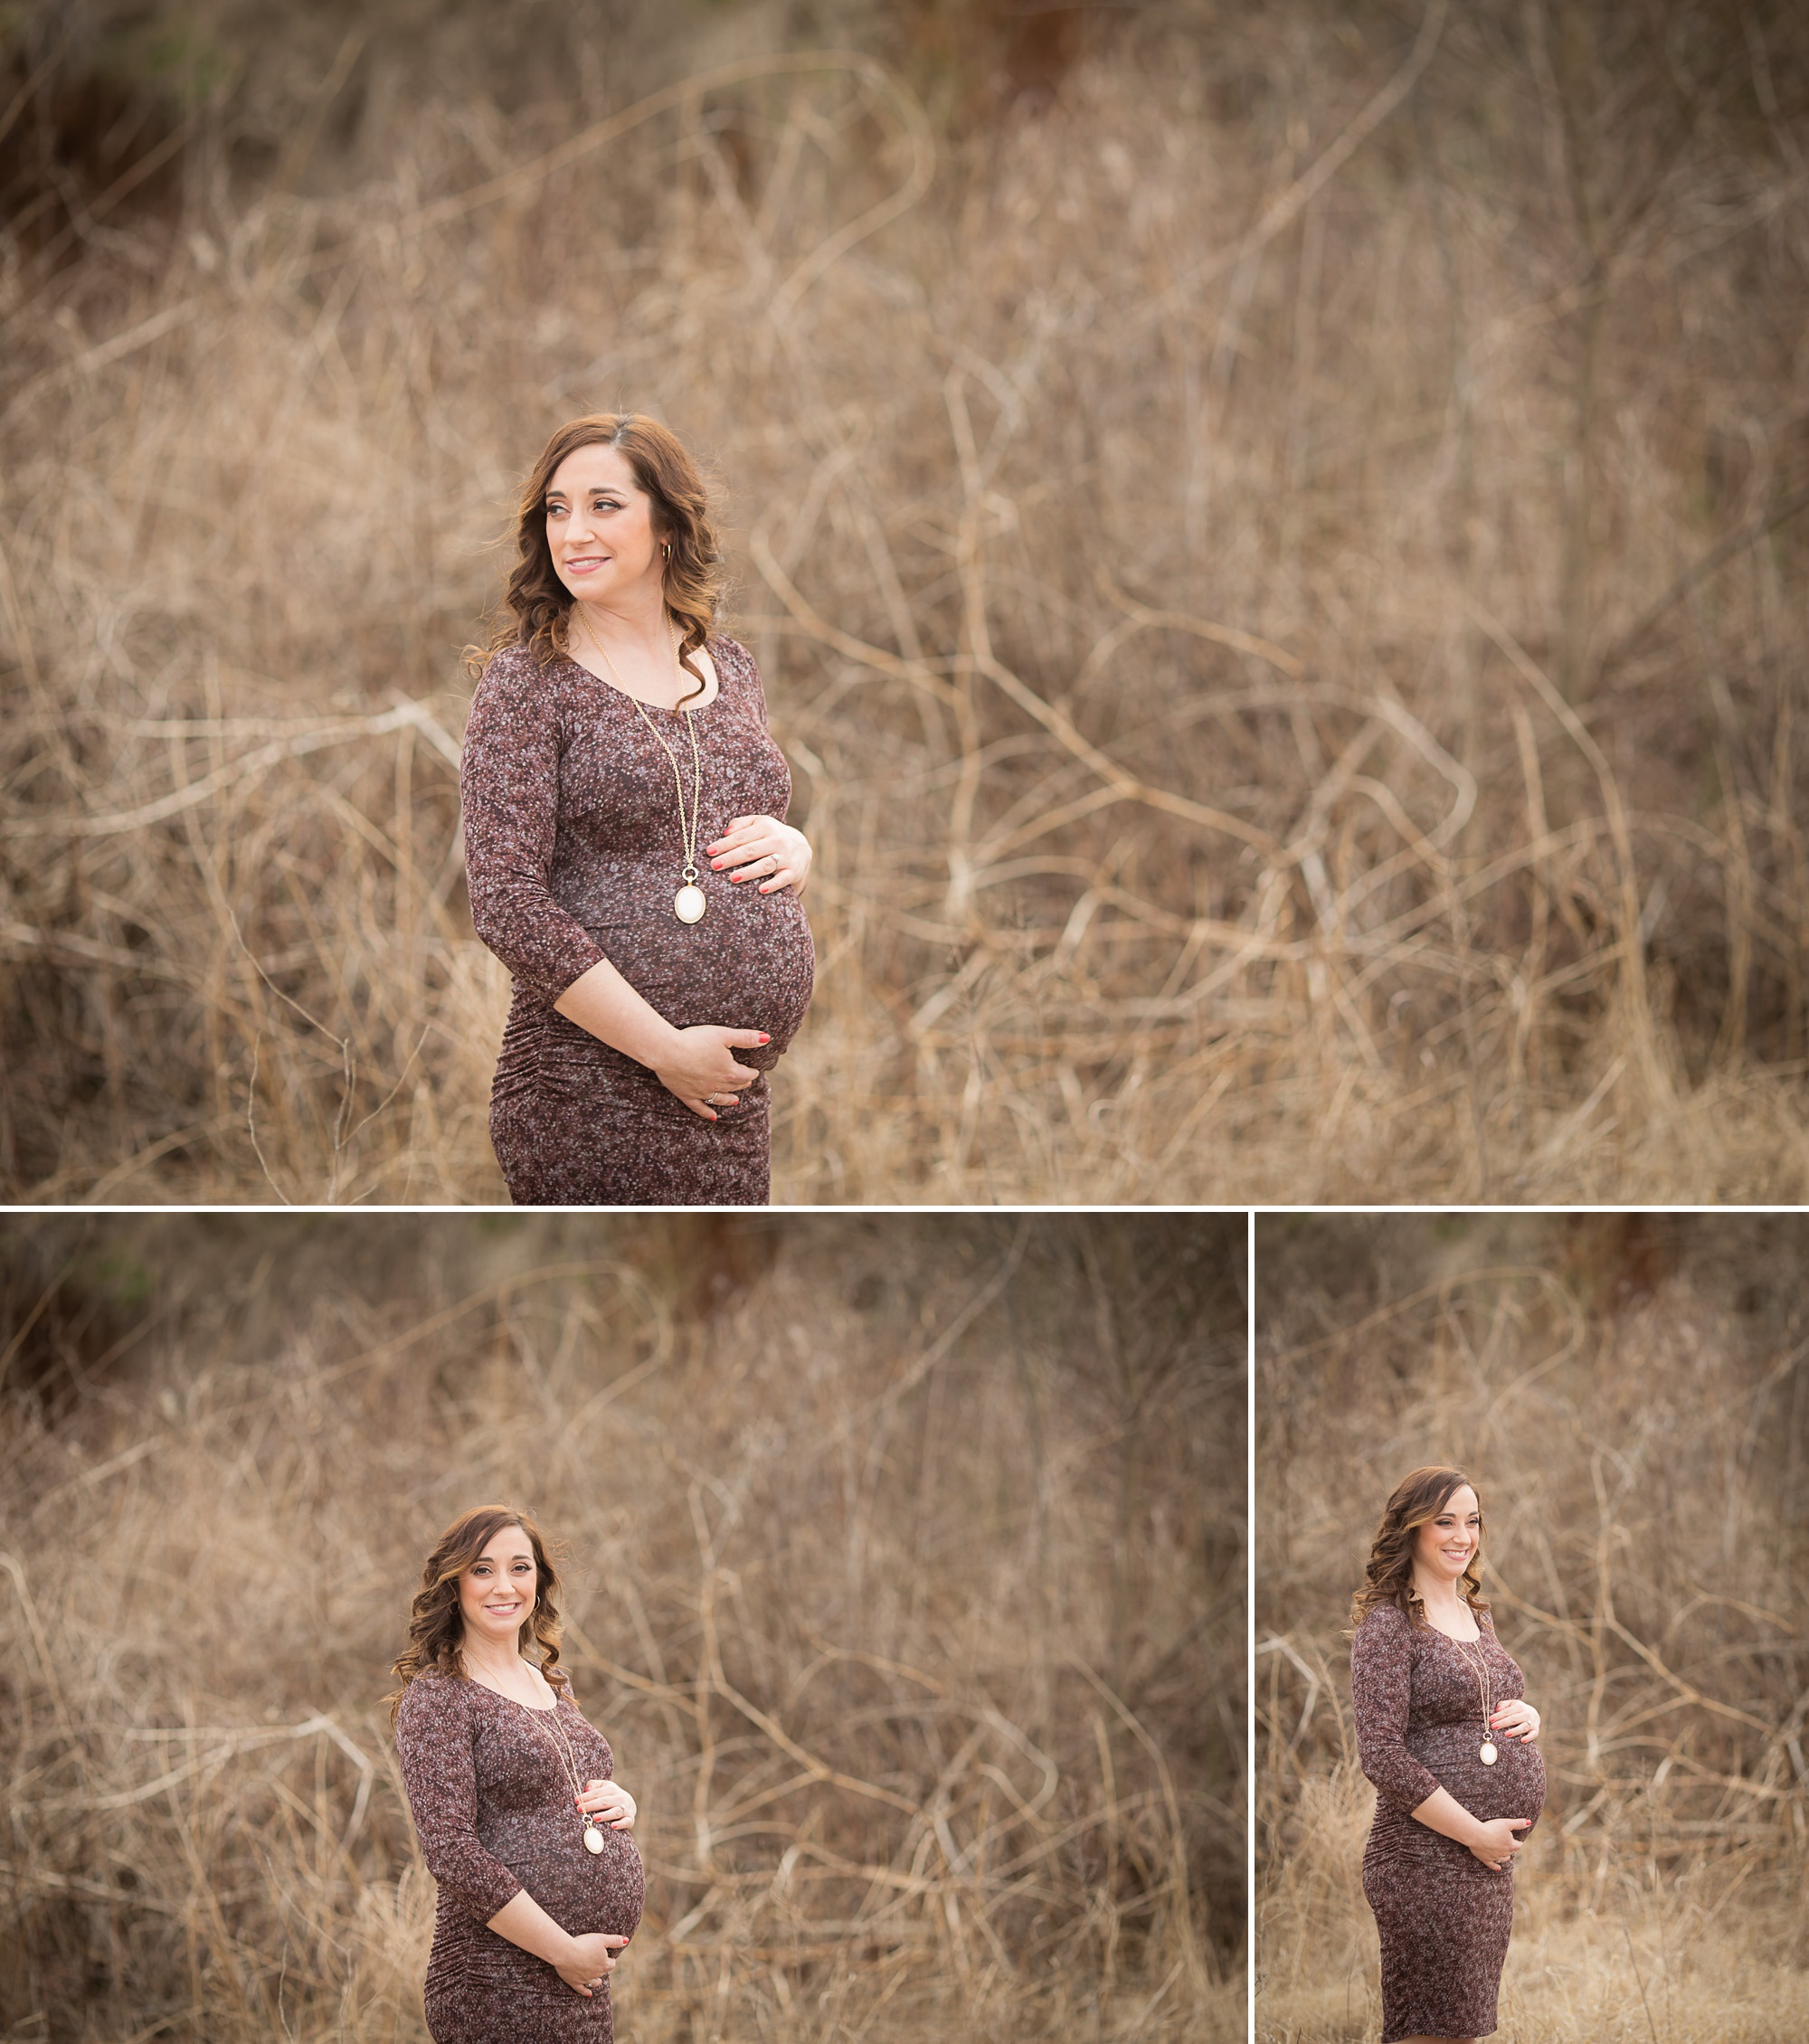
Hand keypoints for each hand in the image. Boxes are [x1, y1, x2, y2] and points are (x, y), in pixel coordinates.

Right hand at [555, 1931, 629, 1996]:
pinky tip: (589, 1994)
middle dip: (603, 1968)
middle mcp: (596, 1974)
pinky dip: (586, 1992)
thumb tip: (626, 1940)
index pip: (612, 1963)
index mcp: (604, 1964)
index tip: (608, 1955)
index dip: (610, 1959)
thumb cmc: (585, 1944)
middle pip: (603, 1972)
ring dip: (597, 1981)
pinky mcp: (575, 1983)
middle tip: (600, 1963)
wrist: (566, 1953)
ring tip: (599, 1982)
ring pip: (594, 1982)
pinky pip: (582, 1990)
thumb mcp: (602, 1938)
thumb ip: (614, 1940)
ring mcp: (585, 1980)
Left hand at [579, 1777, 636, 1829]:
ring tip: (595, 1818)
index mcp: (612, 1789)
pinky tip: (612, 1826)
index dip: (586, 1796)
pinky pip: (626, 1822)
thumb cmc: (611, 1796)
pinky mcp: (630, 1819)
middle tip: (580, 1809)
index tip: (576, 1801)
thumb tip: (586, 1788)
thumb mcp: (604, 1786)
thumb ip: (594, 1785)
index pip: (598, 1792)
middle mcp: (620, 1798)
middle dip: (592, 1805)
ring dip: (605, 1815)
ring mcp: (626, 1809)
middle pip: (605, 1801)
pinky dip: (620, 1824)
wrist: (629, 1804)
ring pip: (616, 1811)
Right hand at [651, 1024, 767, 1121]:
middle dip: (741, 1084)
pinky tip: (713, 1118)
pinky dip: (707, 1113)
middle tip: (745, 1082)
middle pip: (734, 1086)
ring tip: (735, 1101)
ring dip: (729, 1099)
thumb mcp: (723, 1034)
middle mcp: (717, 1084)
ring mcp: (702, 1092)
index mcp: (729, 1071)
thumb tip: (767, 1038)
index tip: (754, 1071)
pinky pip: (700, 1107)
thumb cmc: (695, 1040)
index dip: (751, 1072)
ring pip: (720, 1098)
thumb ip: (745, 1038)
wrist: (667, 1051)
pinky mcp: (687, 1095)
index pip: (745, 1074)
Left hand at [707, 814, 811, 894]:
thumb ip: (741, 823)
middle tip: (714, 865)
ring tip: (732, 878)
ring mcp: (786, 857)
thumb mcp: (759, 823)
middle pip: (750, 850)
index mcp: (766, 826)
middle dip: (731, 858)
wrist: (802, 847)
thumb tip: (725, 832)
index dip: (724, 844)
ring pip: (765, 865)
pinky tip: (761, 890)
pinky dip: (773, 885)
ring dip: (749, 872)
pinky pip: (783, 879)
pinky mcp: (793, 872)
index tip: (709, 852)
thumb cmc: (772, 835)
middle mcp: (777, 840)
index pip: (741, 837)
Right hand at [1468, 1816, 1530, 1871]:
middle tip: (1510, 1845)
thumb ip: (1518, 1823)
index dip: (1518, 1842)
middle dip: (1511, 1848)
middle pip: (1511, 1852)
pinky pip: (1493, 1865)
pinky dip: (1496, 1867)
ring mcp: (1495, 1857)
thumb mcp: (1506, 1823)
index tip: (1517, 1840)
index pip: (1518, 1845)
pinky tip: (1499, 1869)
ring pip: (1503, 1859)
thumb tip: (1529, 1822)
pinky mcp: (1487, 1859)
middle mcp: (1504, 1852)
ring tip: (1508, 1857)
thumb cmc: (1492, 1828)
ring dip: (1506, 1857)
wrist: (1477, 1835)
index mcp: (1510, 1845)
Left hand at [1490, 1700, 1540, 1742]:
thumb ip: (1503, 1705)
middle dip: (1503, 1723)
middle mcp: (1526, 1714)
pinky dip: (1528, 1738)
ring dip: (1515, 1731)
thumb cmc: (1518, 1709)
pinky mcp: (1536, 1730)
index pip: (1507, 1712)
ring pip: (1523, 1727)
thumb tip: (1497, 1709)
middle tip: (1494, 1727)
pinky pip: (1533, 1735)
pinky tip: (1522, 1740)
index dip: (1498, 1716)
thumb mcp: (1511, 1704)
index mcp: (1519, 1706)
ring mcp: (1532, 1722)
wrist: (1534, 1713)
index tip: (1490, 1720)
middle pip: (1514, 1719)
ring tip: (1506, 1734)